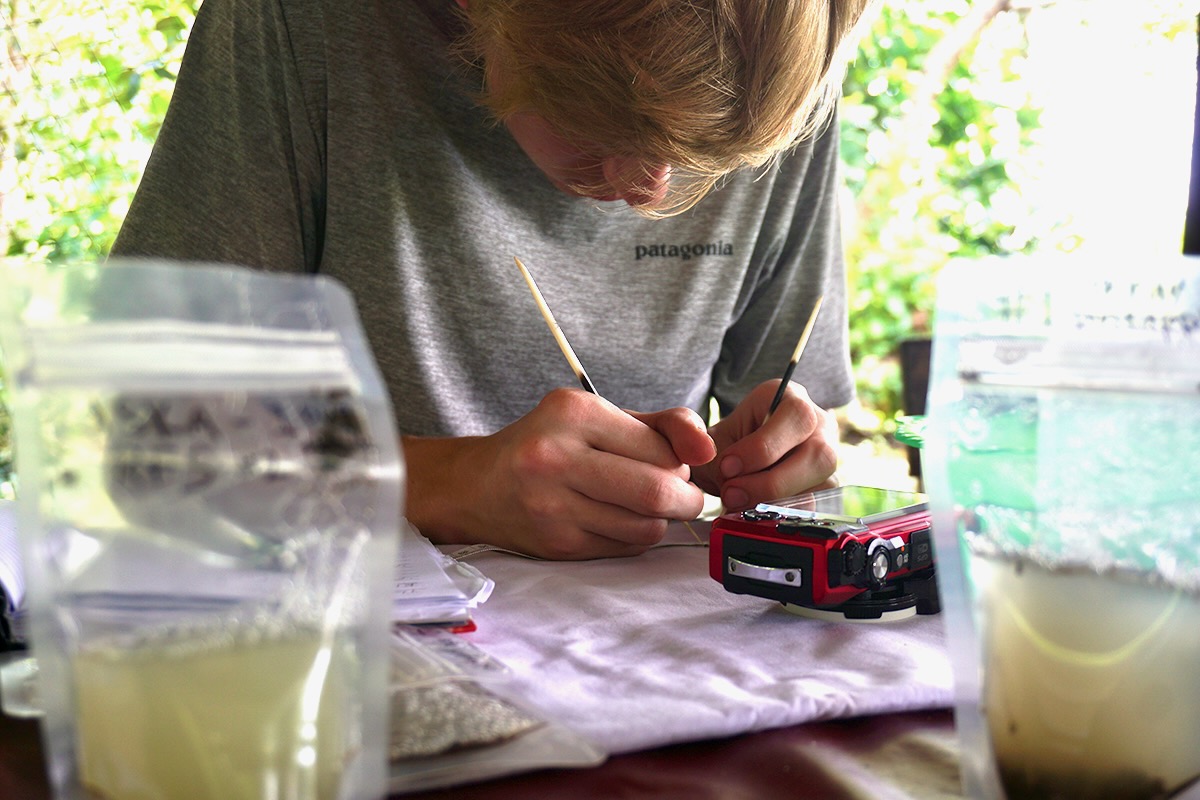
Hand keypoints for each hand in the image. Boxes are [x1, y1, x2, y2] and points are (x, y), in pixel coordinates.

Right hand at [404, 388, 713, 558]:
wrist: (476, 486)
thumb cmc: (549, 444)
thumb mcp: (598, 417)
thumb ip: (662, 425)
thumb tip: (708, 450)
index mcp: (573, 413)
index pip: (660, 448)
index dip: (683, 462)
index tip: (677, 464)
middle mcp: (558, 457)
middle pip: (656, 491)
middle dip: (686, 498)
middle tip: (684, 496)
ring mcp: (554, 506)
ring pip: (646, 526)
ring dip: (661, 520)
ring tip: (646, 506)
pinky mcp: (557, 544)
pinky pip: (625, 548)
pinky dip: (635, 537)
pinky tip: (618, 520)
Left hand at [690, 380, 838, 511]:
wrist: (735, 458)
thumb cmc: (728, 442)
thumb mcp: (715, 439)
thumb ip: (716, 456)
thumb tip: (730, 482)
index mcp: (790, 398)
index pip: (796, 416)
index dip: (763, 446)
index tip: (727, 466)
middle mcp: (818, 426)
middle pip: (818, 454)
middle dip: (771, 482)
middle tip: (732, 494)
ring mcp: (826, 457)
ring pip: (822, 483)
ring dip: (777, 501)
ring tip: (738, 504)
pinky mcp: (825, 487)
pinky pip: (815, 505)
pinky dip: (782, 513)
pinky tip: (755, 513)